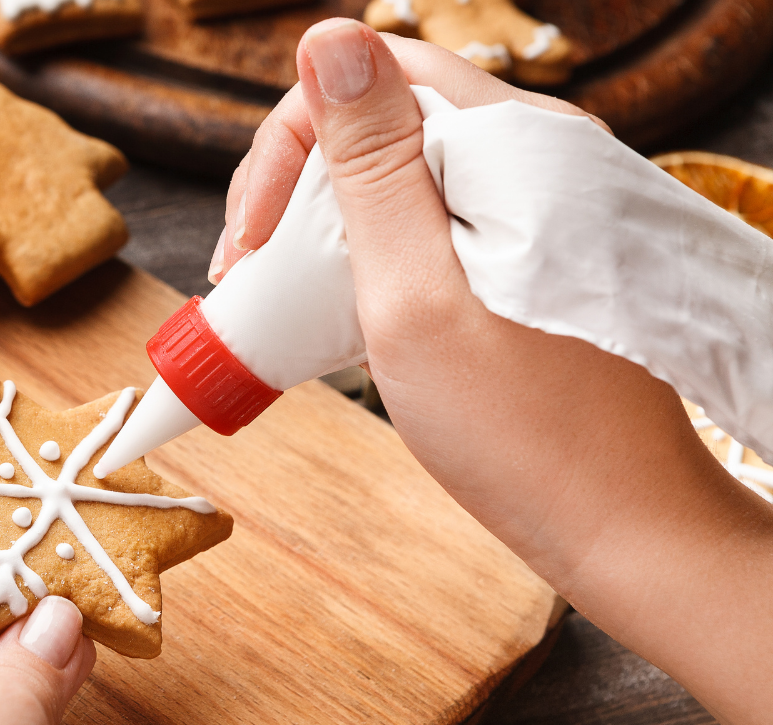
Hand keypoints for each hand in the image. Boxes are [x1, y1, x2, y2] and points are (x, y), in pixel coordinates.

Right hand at [212, 20, 772, 724]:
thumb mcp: (417, 297)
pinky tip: (336, 309)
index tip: (250, 240)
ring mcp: (541, 204)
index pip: (376, 76)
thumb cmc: (523, 434)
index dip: (290, 143)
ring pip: (401, 173)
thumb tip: (330, 37)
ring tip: (279, 300)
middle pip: (384, 120)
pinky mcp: (536, 250)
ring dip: (325, 226)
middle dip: (297, 190)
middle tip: (247, 278)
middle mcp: (539, 155)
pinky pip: (433, 218)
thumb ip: (374, 167)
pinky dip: (370, 254)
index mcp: (519, 147)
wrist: (626, 527)